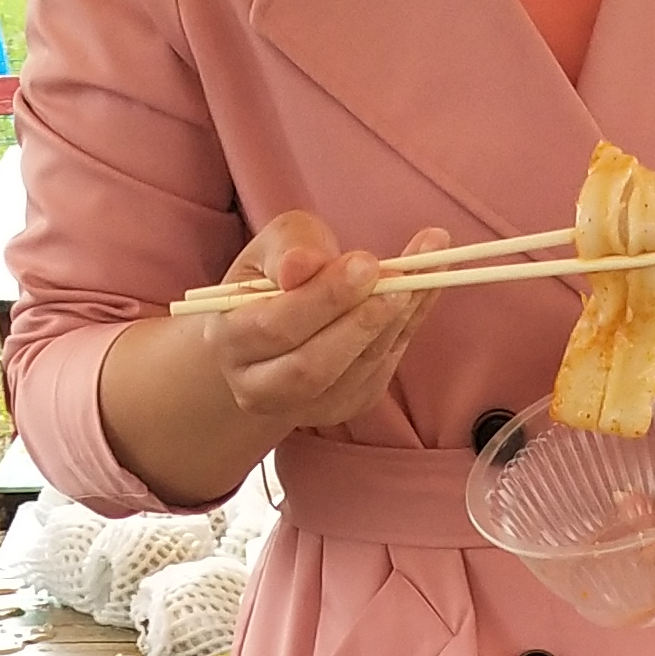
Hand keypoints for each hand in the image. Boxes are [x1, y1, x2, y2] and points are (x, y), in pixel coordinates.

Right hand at [194, 207, 447, 442]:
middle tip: (402, 279)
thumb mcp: (272, 247)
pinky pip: (379, 373)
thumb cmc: (272, 279)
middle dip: (361, 322)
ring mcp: (303, 408)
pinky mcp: (343, 408)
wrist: (272, 336)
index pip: (276, 328)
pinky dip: (407, 330)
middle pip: (313, 366)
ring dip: (394, 325)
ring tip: (424, 274)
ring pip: (354, 374)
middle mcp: (259, 387)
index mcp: (229, 341)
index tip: (366, 263)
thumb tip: (304, 266)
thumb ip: (290, 247)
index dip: (324, 298)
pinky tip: (425, 290)